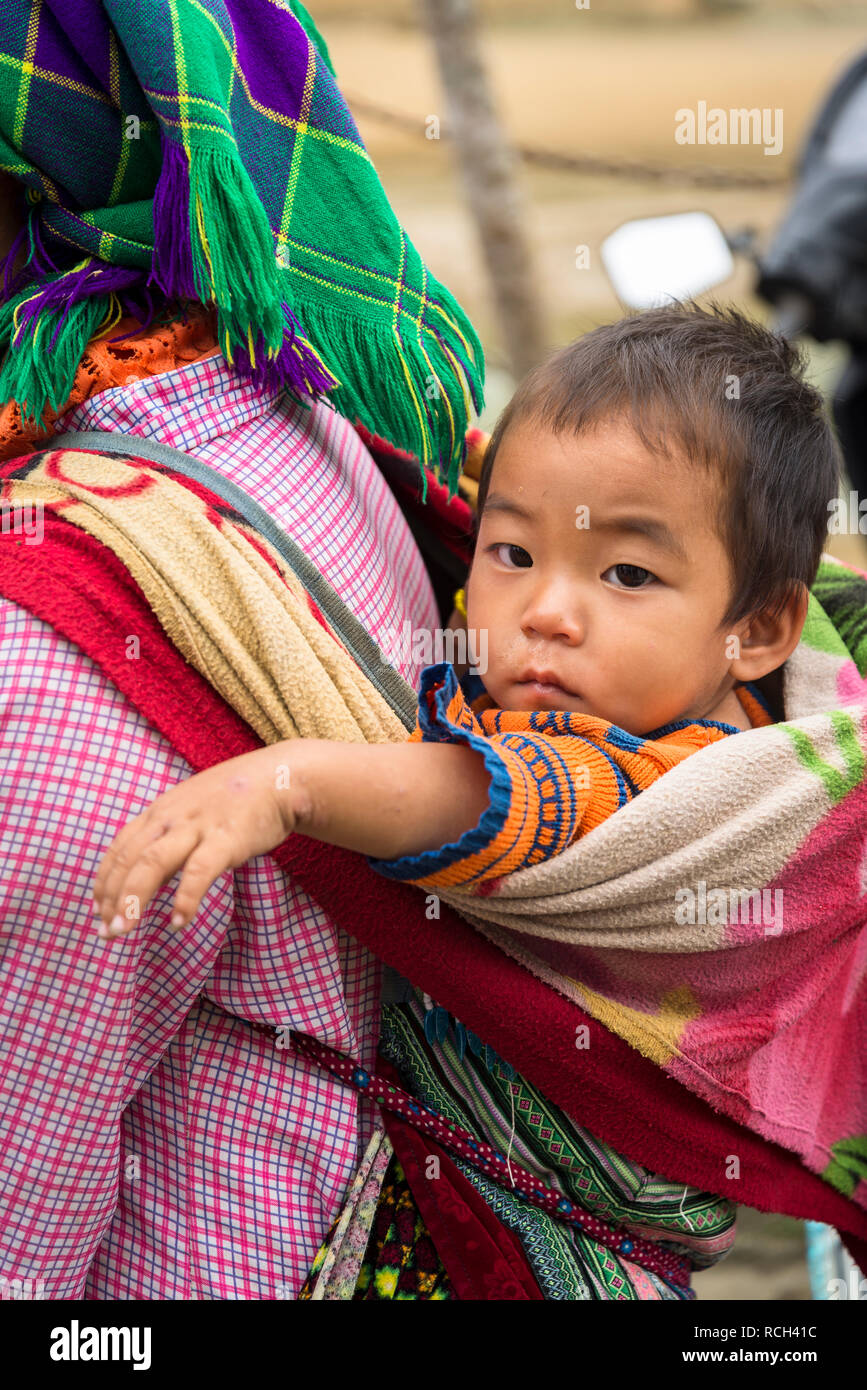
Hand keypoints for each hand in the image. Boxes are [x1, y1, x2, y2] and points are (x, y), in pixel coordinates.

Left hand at [93, 746, 295, 939]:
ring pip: (152, 864)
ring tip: (122, 931)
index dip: (105, 882)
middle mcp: (171, 817)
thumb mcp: (192, 812)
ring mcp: (197, 826)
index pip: (120, 849)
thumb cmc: (237, 800)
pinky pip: (198, 871)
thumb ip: (168, 840)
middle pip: (129, 859)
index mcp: (160, 811)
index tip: (99, 911)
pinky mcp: (226, 838)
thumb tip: (147, 880)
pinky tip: (178, 922)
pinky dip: (185, 898)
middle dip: (111, 898)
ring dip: (132, 900)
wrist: (281, 779)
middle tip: (106, 932)